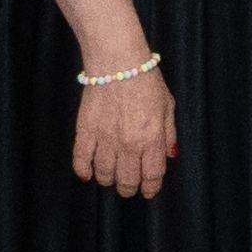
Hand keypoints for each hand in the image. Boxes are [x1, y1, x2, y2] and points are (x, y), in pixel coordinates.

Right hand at [72, 55, 176, 195]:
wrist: (117, 61)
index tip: (148, 191)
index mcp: (152, 138)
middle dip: (129, 188)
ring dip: (108, 180)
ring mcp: (105, 138)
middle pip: (127, 181)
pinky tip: (88, 174)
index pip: (152, 175)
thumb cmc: (146, 80)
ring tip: (111, 176)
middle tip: (128, 186)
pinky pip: (81, 160)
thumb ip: (169, 133)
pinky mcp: (85, 130)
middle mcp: (129, 143)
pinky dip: (83, 171)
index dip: (150, 188)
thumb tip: (170, 155)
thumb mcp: (167, 105)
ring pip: (104, 174)